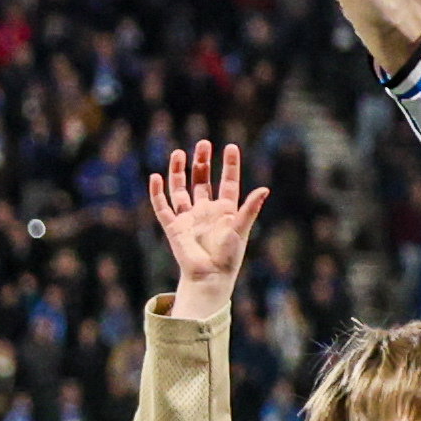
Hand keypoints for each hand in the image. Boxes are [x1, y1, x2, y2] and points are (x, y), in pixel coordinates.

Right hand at [147, 140, 270, 322]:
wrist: (210, 276)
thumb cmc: (229, 256)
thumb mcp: (241, 229)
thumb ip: (250, 209)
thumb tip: (264, 189)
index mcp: (226, 210)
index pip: (228, 182)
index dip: (229, 165)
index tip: (230, 146)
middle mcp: (206, 210)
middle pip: (202, 180)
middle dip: (202, 162)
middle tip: (203, 144)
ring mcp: (189, 217)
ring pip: (180, 188)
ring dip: (178, 171)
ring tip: (178, 152)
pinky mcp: (173, 226)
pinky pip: (162, 206)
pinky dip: (157, 192)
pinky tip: (156, 176)